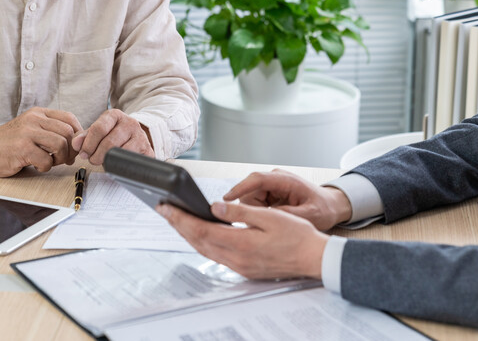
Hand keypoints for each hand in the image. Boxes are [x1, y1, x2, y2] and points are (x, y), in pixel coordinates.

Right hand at [0, 107, 81, 175]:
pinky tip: (37, 166)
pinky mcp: (21, 148)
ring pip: (60, 144)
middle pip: (68, 132)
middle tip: (65, 159)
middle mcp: (33, 119)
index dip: (78, 133)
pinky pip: (46, 160)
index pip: (69, 118)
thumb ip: (50, 131)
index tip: (75, 146)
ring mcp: (27, 133)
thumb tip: (77, 143)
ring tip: (50, 162)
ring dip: (60, 159)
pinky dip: (46, 167)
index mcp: (38, 113)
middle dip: (71, 149)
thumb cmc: (11, 143)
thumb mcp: (31, 129)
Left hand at [71, 108, 152, 164]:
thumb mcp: (97, 132)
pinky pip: (132, 161)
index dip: (88, 144)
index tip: (83, 153)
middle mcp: (130, 123)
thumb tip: (75, 143)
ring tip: (104, 162)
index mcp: (115, 115)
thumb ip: (84, 137)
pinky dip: (121, 165)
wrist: (135, 137)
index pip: (99, 128)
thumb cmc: (112, 135)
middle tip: (93, 160)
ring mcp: (140, 136)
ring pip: (121, 152)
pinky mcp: (148, 150)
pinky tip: (116, 165)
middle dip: (97, 155)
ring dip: (109, 161)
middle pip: (109, 142)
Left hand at [157, 201, 328, 279]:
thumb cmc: (297, 235)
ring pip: (205, 249)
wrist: (313, 258)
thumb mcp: (269, 216)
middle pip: (198, 241)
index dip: (181, 218)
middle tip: (164, 210)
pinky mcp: (244, 268)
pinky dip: (203, 242)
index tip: (166, 207)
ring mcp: (240, 266)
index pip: (201, 230)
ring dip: (188, 235)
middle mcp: (236, 258)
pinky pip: (216, 255)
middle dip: (179, 225)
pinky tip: (200, 234)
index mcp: (241, 244)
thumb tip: (213, 207)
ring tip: (177, 220)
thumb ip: (239, 212)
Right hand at [224, 169, 352, 230]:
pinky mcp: (270, 193)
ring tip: (271, 222)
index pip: (257, 179)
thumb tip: (265, 217)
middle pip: (249, 191)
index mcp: (285, 180)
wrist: (330, 206)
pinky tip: (270, 221)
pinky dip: (258, 213)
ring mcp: (272, 186)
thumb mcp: (309, 215)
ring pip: (249, 198)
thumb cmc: (323, 208)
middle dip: (250, 208)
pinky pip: (255, 203)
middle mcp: (276, 179)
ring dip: (255, 212)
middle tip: (262, 223)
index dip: (240, 188)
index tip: (226, 199)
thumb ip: (287, 214)